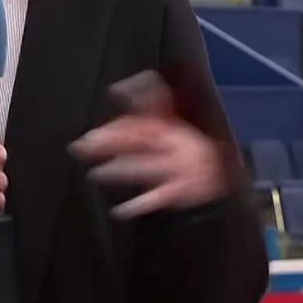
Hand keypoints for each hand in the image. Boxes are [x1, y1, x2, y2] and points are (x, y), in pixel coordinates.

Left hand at [71, 77, 230, 219]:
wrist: (218, 176)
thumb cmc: (184, 147)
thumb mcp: (169, 124)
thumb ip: (145, 109)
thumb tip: (116, 91)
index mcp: (171, 126)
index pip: (150, 111)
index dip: (130, 105)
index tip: (111, 96)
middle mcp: (175, 143)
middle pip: (141, 138)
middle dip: (111, 141)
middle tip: (84, 145)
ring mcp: (178, 168)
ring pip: (145, 168)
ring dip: (119, 171)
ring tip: (95, 174)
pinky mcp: (180, 191)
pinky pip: (157, 198)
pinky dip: (138, 206)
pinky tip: (119, 211)